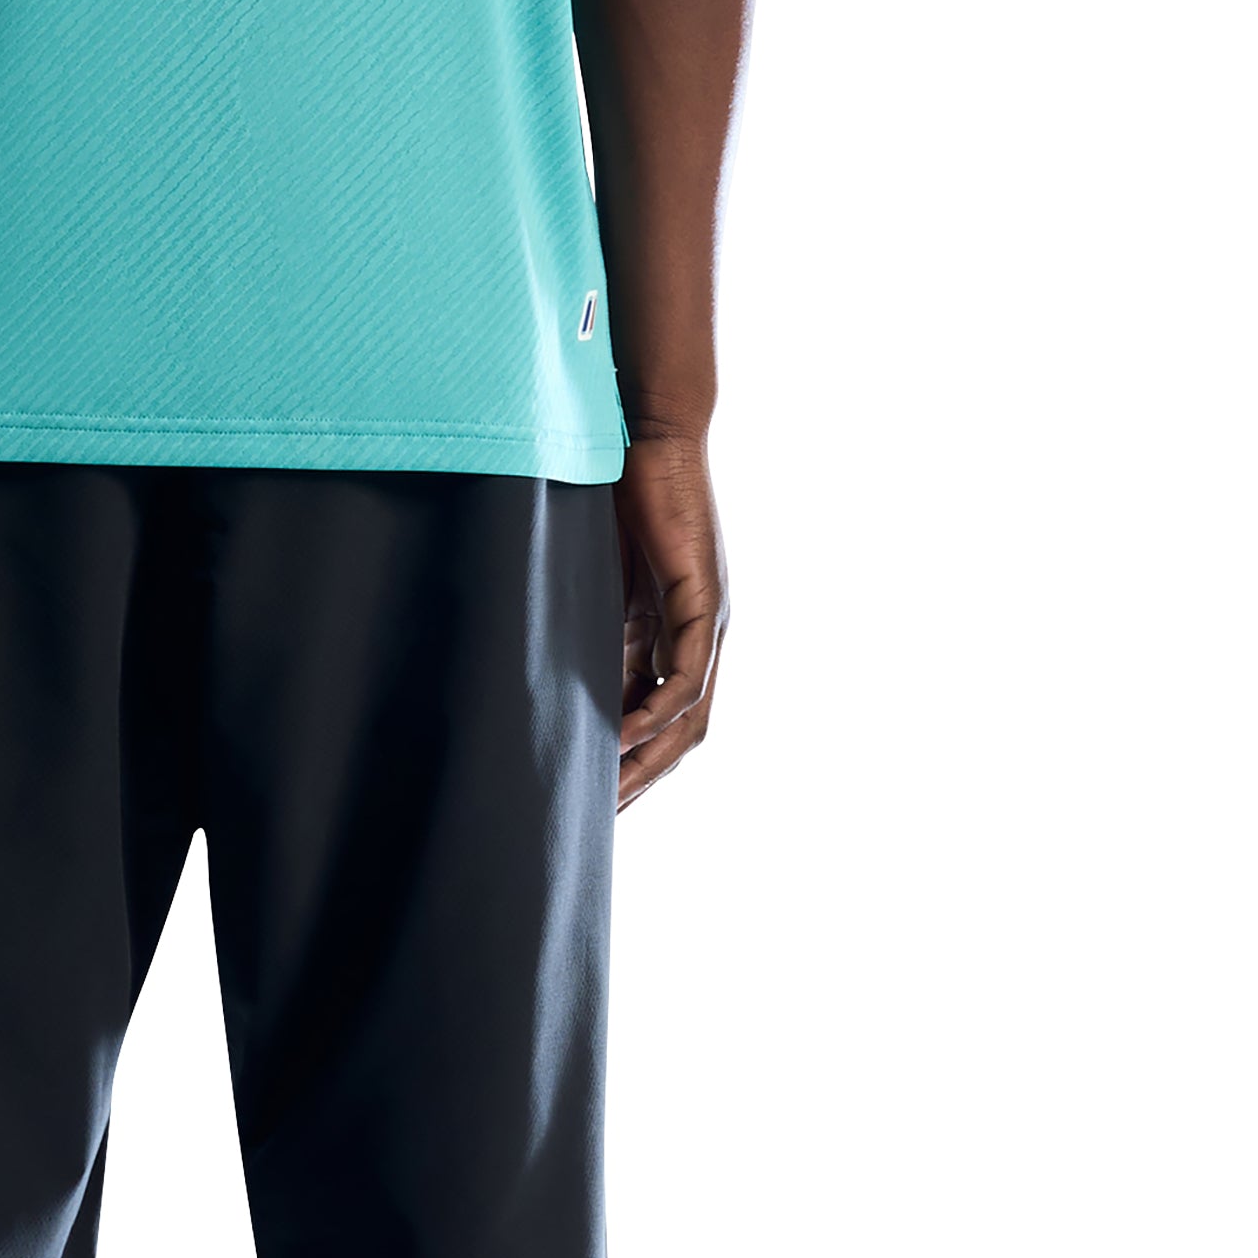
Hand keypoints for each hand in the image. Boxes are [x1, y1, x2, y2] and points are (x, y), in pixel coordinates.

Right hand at [614, 429, 725, 807]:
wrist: (648, 437)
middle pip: (681, 733)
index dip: (630, 763)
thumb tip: (550, 682)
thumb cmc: (619, 498)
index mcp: (672, 636)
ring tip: (610, 794)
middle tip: (600, 820)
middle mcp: (699, 638)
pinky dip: (657, 711)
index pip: (658, 719)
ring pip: (690, 716)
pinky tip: (623, 737)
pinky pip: (684, 675)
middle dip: (641, 778)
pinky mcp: (703, 601)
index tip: (593, 801)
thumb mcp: (596, 585)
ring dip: (650, 760)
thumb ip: (591, 633)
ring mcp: (707, 623)